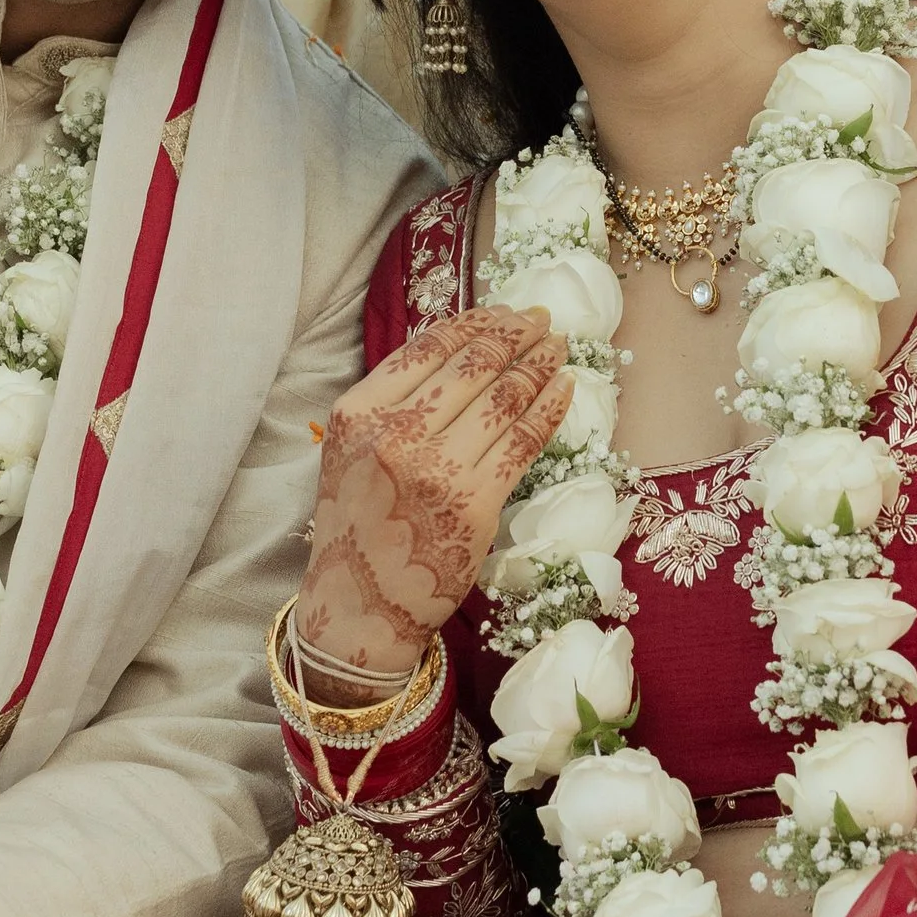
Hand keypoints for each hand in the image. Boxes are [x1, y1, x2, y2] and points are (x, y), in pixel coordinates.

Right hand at [295, 308, 571, 678]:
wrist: (359, 604)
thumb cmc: (359, 524)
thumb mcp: (353, 450)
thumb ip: (392, 403)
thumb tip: (460, 350)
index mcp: (359, 414)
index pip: (428, 349)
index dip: (474, 324)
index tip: (502, 312)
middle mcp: (395, 435)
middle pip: (472, 367)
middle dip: (514, 335)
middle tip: (541, 321)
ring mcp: (437, 470)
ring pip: (503, 400)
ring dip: (539, 365)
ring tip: (557, 348)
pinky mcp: (474, 504)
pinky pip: (523, 442)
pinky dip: (549, 409)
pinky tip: (564, 390)